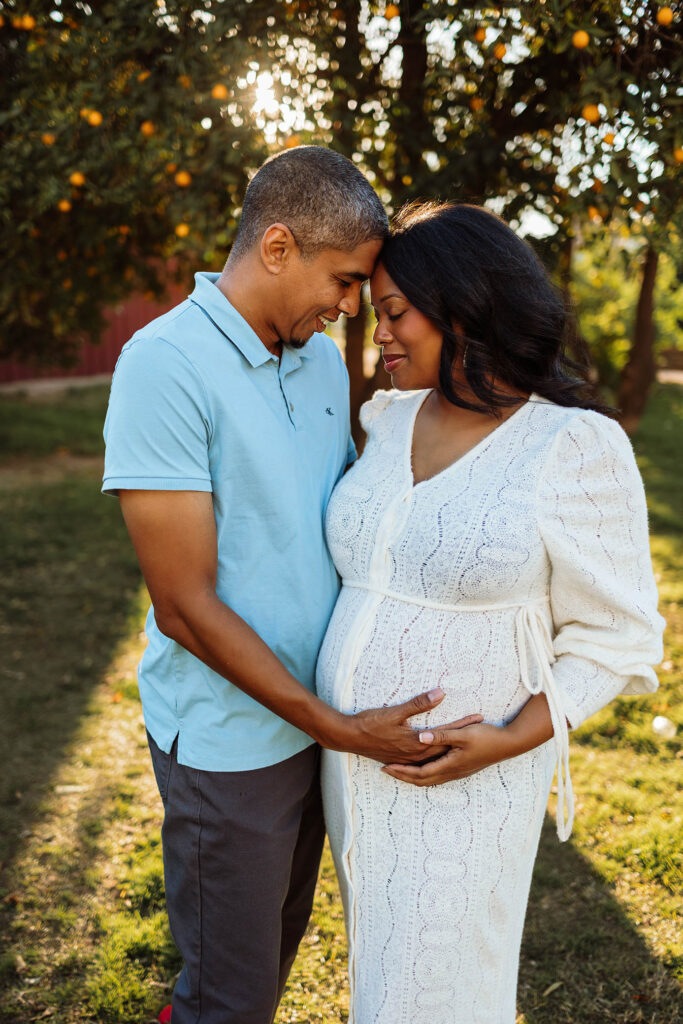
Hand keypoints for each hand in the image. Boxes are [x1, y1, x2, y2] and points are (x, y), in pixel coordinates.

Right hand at [330, 688, 482, 764]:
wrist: (348, 738)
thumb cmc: (370, 723)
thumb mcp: (395, 711)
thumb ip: (419, 703)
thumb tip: (440, 694)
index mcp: (416, 743)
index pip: (447, 734)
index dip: (463, 726)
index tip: (478, 718)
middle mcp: (415, 755)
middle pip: (445, 748)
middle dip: (462, 738)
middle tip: (479, 730)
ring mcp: (408, 760)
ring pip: (437, 758)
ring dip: (451, 750)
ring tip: (465, 745)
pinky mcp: (401, 760)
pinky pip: (425, 763)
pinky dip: (437, 759)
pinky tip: (440, 756)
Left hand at [381, 722, 514, 784]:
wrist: (508, 744)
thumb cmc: (486, 737)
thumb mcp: (463, 733)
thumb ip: (441, 735)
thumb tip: (420, 737)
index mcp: (450, 765)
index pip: (419, 773)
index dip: (401, 771)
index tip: (386, 766)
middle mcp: (452, 772)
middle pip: (421, 780)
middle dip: (403, 776)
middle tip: (386, 770)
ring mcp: (458, 772)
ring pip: (429, 780)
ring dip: (413, 776)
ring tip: (399, 770)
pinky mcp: (462, 768)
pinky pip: (437, 776)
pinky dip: (424, 774)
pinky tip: (422, 768)